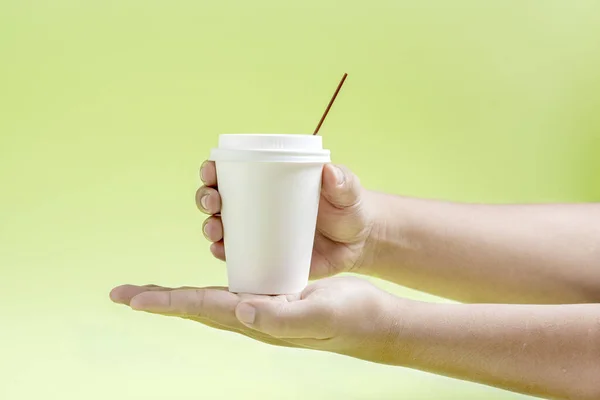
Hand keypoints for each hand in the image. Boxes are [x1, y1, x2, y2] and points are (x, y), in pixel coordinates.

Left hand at [110, 276, 407, 363]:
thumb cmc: (349, 316)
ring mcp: (259, 307)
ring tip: (147, 291)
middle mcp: (251, 316)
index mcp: (256, 320)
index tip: (131, 299)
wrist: (371, 320)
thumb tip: (240, 310)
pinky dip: (205, 284)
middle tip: (121, 294)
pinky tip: (201, 278)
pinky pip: (229, 289)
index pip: (202, 309)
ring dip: (175, 294)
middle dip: (158, 300)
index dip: (166, 302)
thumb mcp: (319, 312)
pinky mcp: (271, 294)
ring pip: (207, 300)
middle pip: (194, 307)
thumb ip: (282, 316)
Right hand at [196, 161, 377, 277]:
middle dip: (205, 198)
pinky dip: (223, 254)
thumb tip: (329, 171)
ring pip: (221, 227)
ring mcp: (258, 233)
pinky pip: (236, 256)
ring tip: (215, 230)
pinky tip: (219, 253)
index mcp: (269, 182)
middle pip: (218, 199)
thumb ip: (343, 182)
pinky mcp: (265, 257)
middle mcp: (256, 206)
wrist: (359, 244)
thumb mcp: (348, 193)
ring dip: (209, 227)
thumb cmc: (350, 209)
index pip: (232, 171)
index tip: (211, 170)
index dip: (213, 169)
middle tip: (213, 202)